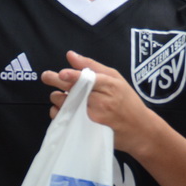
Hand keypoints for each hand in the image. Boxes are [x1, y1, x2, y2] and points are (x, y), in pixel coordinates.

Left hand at [42, 52, 166, 157]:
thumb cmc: (127, 101)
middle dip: (55, 82)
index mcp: (109, 85)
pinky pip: (64, 119)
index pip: (88, 79)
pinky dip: (58, 112)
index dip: (73, 76)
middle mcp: (100, 101)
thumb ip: (92, 66)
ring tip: (62, 96)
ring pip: (64, 104)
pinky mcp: (85, 129)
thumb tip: (70, 55)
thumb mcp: (115, 79)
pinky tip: (64, 109)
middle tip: (47, 76)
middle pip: (72, 91)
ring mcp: (92, 117)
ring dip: (57, 98)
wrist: (139, 130)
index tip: (61, 74)